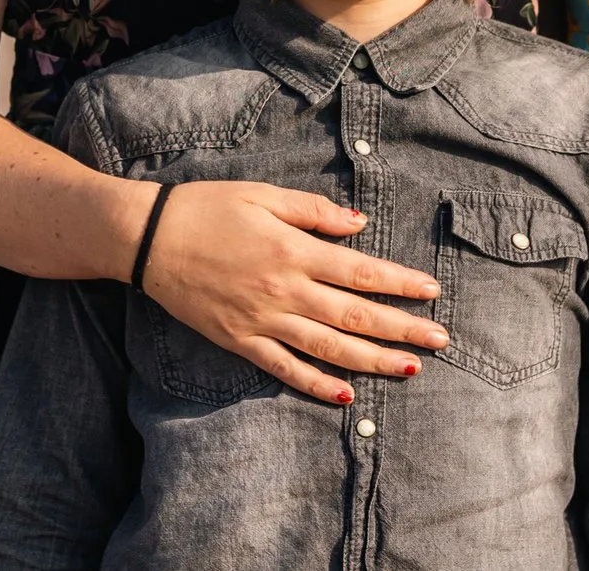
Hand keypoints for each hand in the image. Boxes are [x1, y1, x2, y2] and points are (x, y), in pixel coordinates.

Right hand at [140, 180, 449, 403]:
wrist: (148, 240)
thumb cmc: (207, 208)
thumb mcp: (262, 194)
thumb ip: (313, 211)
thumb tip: (360, 225)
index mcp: (293, 251)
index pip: (361, 272)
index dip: (400, 283)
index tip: (433, 293)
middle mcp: (284, 291)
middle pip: (355, 315)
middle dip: (402, 329)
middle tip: (441, 341)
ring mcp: (263, 321)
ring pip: (329, 348)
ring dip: (373, 360)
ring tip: (410, 368)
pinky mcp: (241, 341)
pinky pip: (284, 368)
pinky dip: (316, 385)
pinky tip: (345, 394)